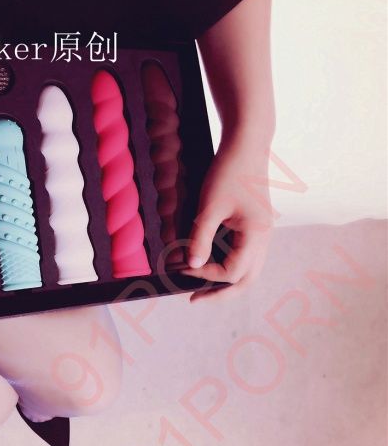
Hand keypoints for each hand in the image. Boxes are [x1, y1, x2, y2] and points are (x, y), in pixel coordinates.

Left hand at [182, 134, 272, 301]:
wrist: (247, 146)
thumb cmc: (229, 172)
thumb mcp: (210, 206)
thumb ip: (201, 237)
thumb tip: (191, 265)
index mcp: (256, 236)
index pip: (231, 272)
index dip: (204, 275)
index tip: (181, 267)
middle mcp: (264, 239)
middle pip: (246, 280)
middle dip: (220, 293)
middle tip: (193, 299)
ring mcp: (262, 234)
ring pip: (248, 271)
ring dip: (225, 282)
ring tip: (201, 288)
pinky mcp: (255, 227)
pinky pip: (245, 257)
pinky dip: (229, 267)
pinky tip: (210, 265)